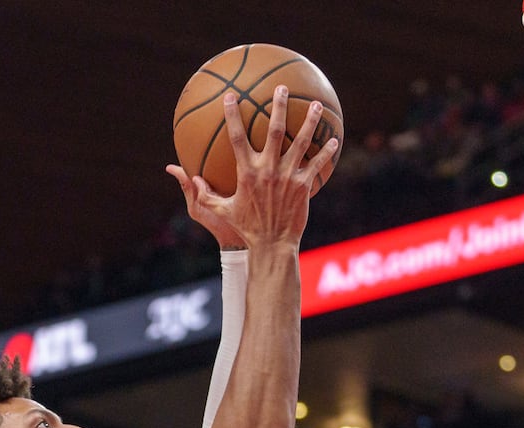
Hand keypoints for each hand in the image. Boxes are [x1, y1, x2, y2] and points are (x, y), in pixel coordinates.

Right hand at [181, 87, 339, 250]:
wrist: (271, 244)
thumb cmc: (246, 228)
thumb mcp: (221, 210)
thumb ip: (205, 193)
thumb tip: (188, 177)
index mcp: (246, 172)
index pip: (237, 137)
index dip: (232, 115)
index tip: (230, 96)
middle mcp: (268, 169)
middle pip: (273, 130)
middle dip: (277, 106)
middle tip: (281, 88)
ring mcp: (288, 176)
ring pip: (300, 142)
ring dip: (308, 121)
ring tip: (314, 104)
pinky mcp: (303, 186)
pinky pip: (317, 164)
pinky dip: (326, 151)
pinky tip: (334, 139)